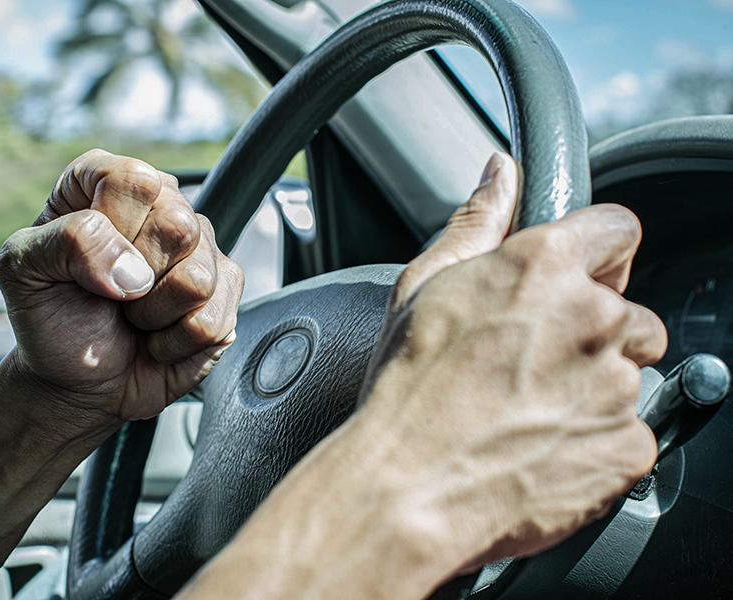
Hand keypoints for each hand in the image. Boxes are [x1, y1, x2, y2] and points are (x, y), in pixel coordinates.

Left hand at [0, 149, 243, 427]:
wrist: (78, 381)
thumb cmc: (51, 318)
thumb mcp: (23, 270)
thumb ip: (66, 241)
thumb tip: (134, 271)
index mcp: (106, 183)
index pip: (135, 181)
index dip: (114, 227)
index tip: (85, 263)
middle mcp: (160, 206)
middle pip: (177, 225)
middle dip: (136, 279)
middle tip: (112, 296)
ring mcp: (199, 249)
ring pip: (199, 277)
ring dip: (155, 315)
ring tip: (135, 318)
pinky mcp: (225, 291)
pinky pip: (215, 318)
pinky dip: (176, 343)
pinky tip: (159, 338)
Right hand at [356, 152, 666, 567]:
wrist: (407, 488)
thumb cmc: (406, 390)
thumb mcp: (424, 287)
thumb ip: (477, 221)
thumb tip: (502, 172)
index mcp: (544, 267)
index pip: (619, 229)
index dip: (597, 254)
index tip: (579, 278)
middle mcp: (593, 317)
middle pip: (627, 309)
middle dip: (592, 330)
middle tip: (530, 362)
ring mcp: (617, 384)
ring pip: (628, 373)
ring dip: (592, 387)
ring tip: (526, 411)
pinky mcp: (628, 445)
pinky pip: (630, 433)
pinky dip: (596, 440)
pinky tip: (541, 447)